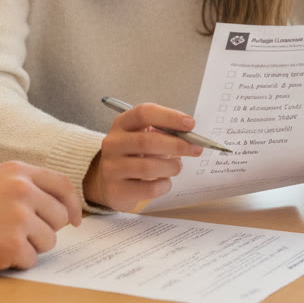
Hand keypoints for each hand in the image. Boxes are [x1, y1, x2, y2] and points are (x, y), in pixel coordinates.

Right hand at [0, 160, 81, 275]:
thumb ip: (24, 185)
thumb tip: (58, 204)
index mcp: (18, 172)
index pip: (63, 185)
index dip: (72, 205)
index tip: (75, 220)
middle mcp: (22, 190)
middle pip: (60, 217)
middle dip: (45, 230)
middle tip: (19, 234)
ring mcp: (19, 217)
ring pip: (49, 241)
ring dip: (30, 247)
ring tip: (1, 240)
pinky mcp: (12, 244)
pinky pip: (32, 259)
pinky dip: (16, 261)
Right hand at [83, 102, 203, 211]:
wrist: (107, 181)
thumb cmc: (133, 155)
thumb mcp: (143, 137)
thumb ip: (163, 134)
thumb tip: (191, 139)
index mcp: (121, 124)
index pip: (144, 113)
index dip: (169, 117)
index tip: (191, 124)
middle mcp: (113, 143)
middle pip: (147, 141)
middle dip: (177, 145)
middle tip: (196, 149)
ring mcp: (112, 167)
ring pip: (149, 167)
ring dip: (171, 167)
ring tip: (176, 167)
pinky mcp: (116, 190)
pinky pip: (149, 188)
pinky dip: (164, 185)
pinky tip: (164, 182)